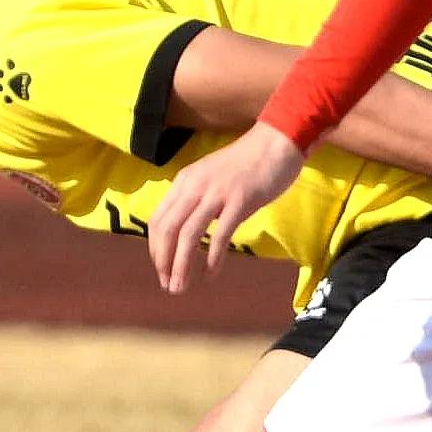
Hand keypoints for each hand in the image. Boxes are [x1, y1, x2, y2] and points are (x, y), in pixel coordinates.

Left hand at [146, 123, 307, 292]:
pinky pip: (219, 236)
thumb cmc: (246, 164)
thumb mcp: (211, 178)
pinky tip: (210, 275)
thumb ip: (197, 200)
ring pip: (188, 235)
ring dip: (181, 266)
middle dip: (164, 263)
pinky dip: (211, 260)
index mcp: (184, 181)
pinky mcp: (240, 201)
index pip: (158, 220)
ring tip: (182, 288)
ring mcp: (217, 193)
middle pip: (167, 230)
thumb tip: (185, 233)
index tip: (162, 270)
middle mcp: (194, 186)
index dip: (156, 250)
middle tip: (169, 287)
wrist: (276, 143)